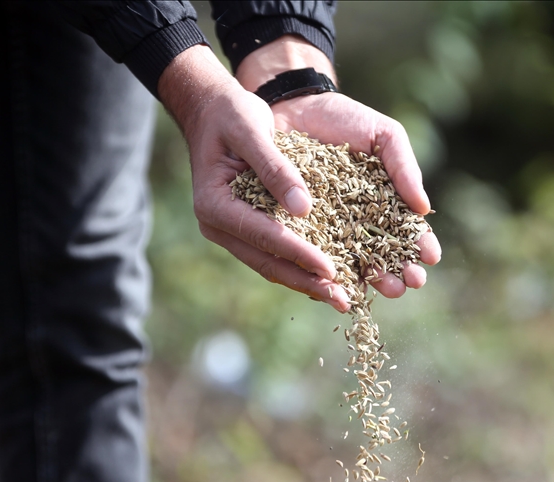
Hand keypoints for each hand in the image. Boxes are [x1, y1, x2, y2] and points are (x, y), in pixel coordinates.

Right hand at [158, 45, 351, 311]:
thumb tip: (304, 210)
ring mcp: (229, 230)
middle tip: (343, 300)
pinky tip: (327, 275)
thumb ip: (276, 169)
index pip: (264, 235)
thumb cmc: (230, 113)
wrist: (210, 109)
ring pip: (269, 264)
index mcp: (214, 204)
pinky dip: (299, 265)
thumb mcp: (252, 130)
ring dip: (305, 281)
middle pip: (266, 261)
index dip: (300, 254)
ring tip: (340, 297)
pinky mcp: (243, 227)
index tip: (332, 268)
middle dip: (306, 280)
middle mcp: (217, 225)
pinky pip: (272, 252)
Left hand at [237, 36, 440, 297]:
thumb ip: (404, 168)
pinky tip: (338, 283)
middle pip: (381, 256)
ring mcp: (327, 228)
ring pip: (349, 263)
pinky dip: (324, 271)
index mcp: (384, 203)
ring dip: (368, 279)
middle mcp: (357, 223)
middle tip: (407, 283)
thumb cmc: (345, 120)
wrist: (295, 107)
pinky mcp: (296, 229)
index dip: (420, 246)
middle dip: (397, 272)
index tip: (430, 257)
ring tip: (382, 287)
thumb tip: (424, 207)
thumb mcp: (383, 136)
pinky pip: (310, 255)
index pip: (406, 231)